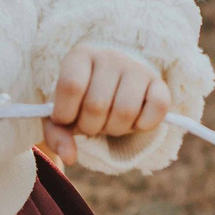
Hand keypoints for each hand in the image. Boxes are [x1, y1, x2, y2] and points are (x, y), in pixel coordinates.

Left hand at [44, 46, 167, 164]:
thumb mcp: (62, 112)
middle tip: (91, 123)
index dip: (66, 113)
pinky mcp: (158, 82)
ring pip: (125, 111)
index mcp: (80, 56)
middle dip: (90, 127)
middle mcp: (110, 57)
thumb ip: (56, 134)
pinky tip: (134, 122)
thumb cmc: (82, 99)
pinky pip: (157, 108)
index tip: (66, 118)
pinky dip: (143, 125)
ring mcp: (136, 68)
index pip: (71, 86)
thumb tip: (70, 157)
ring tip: (110, 123)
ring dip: (115, 129)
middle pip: (96, 105)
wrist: (113, 82)